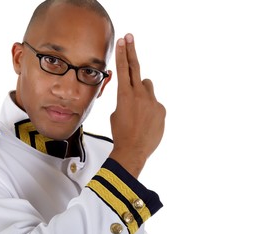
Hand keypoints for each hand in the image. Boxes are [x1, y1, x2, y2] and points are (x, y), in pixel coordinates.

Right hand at [109, 33, 165, 177]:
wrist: (133, 150)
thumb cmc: (121, 133)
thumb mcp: (117, 113)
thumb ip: (126, 99)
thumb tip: (134, 96)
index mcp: (124, 95)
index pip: (123, 69)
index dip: (123, 53)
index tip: (123, 40)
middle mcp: (140, 95)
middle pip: (135, 68)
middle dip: (131, 52)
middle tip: (130, 37)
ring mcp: (152, 101)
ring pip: (147, 86)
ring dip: (142, 91)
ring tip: (138, 108)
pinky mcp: (161, 110)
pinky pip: (155, 103)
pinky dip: (150, 108)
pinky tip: (145, 121)